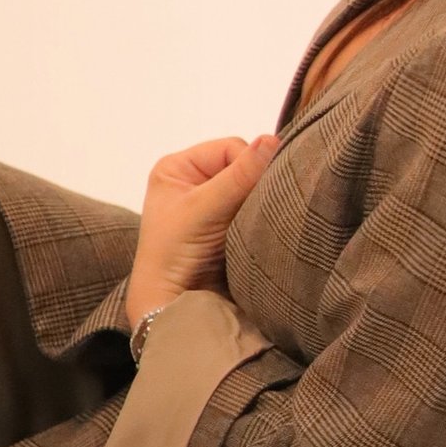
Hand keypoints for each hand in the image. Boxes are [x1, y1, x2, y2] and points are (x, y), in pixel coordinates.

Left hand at [124, 133, 277, 330]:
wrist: (172, 306)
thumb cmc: (175, 254)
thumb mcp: (204, 208)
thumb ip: (240, 175)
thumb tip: (272, 140)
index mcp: (177, 167)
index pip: (231, 148)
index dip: (248, 166)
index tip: (252, 194)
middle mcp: (194, 182)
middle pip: (244, 168)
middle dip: (255, 186)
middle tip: (255, 210)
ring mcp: (213, 206)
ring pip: (254, 190)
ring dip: (260, 204)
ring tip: (255, 224)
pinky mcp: (229, 227)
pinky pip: (257, 211)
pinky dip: (261, 219)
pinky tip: (259, 232)